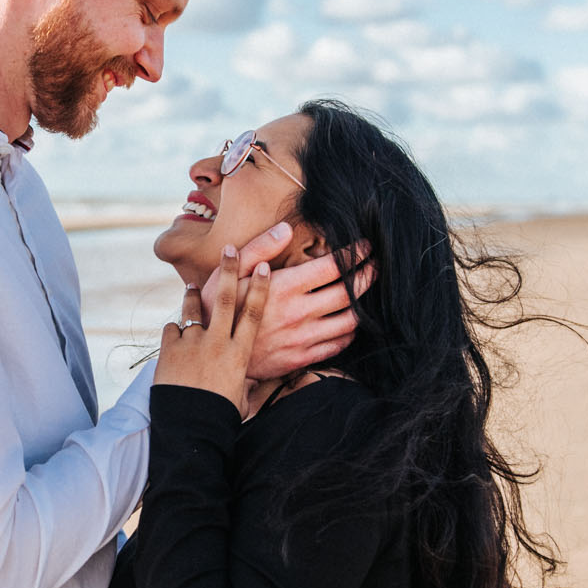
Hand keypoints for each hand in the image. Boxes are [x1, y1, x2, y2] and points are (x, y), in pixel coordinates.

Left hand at [155, 246, 268, 412]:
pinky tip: (174, 337)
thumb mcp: (240, 397)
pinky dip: (174, 332)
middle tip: (230, 248)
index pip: (254, 314)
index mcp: (240, 353)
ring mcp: (192, 343)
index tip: (264, 267)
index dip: (260, 288)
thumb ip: (244, 380)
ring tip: (191, 286)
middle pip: (226, 298)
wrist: (189, 428)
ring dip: (192, 296)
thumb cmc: (218, 417)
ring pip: (193, 310)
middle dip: (229, 270)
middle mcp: (218, 342)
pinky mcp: (169, 349)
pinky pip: (171, 329)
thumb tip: (252, 379)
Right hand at [198, 223, 371, 380]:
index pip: (333, 267)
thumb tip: (285, 230)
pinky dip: (349, 332)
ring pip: (349, 321)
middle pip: (350, 293)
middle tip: (377, 265)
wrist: (209, 356)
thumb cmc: (218, 308)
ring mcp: (302, 338)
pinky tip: (348, 322)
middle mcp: (298, 313)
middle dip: (369, 276)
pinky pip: (337, 345)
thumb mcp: (229, 273)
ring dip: (363, 306)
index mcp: (283, 288)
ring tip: (366, 294)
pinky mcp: (301, 358)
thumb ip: (259, 249)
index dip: (355, 254)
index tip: (366, 246)